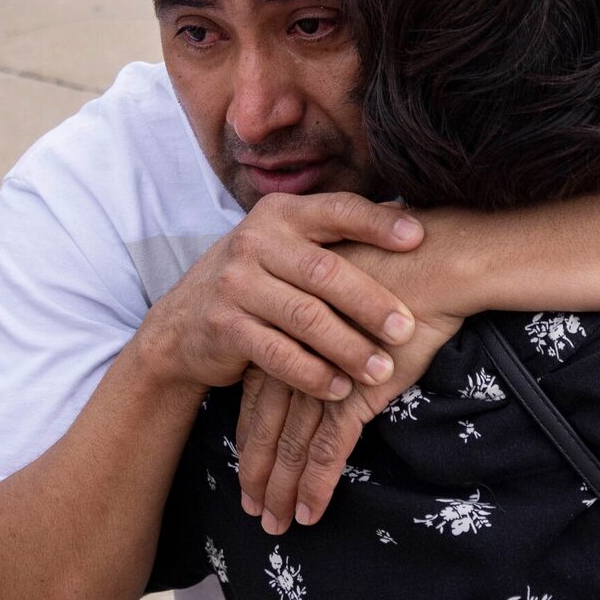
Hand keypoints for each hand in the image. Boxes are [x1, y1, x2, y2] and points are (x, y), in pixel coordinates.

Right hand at [144, 195, 424, 403]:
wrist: (181, 324)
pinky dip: (313, 374)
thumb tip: (407, 212)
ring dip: (348, 347)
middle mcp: (255, 241)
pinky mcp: (223, 325)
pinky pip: (278, 353)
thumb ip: (336, 233)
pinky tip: (340, 389)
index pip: (336, 210)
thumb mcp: (287, 246)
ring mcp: (235, 283)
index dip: (377, 223)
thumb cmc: (257, 279)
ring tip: (381, 371)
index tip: (418, 238)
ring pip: (304, 317)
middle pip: (325, 271)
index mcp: (281, 214)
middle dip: (371, 302)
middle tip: (406, 330)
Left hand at [233, 305, 463, 533]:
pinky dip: (315, 487)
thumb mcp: (343, 311)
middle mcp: (293, 363)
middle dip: (258, 478)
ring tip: (276, 525)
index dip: (249, 445)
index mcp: (285, 339)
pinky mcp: (352, 395)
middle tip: (255, 514)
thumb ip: (324, 342)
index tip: (247, 477)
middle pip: (266, 433)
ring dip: (282, 492)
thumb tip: (322, 368)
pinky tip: (308, 514)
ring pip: (291, 450)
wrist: (429, 266)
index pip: (256, 405)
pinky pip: (327, 452)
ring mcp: (320, 381)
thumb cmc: (393, 284)